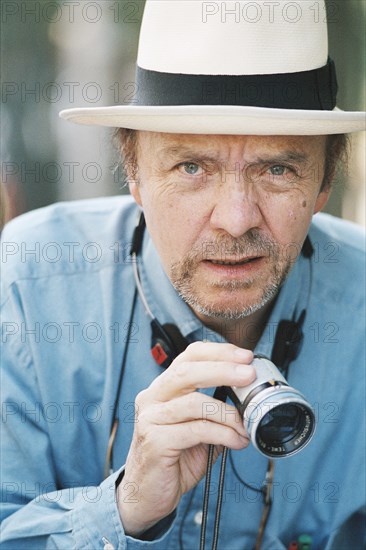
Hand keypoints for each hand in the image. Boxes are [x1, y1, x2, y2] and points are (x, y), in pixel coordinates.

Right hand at [116, 341, 255, 536]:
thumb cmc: (174, 458)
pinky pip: (196, 430)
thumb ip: (216, 412)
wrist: (146, 495)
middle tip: (249, 374)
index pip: (189, 357)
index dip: (218, 352)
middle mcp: (152, 397)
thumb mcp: (198, 428)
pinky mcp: (154, 441)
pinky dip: (222, 434)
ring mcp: (150, 418)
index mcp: (163, 388)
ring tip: (245, 425)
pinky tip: (236, 441)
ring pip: (194, 402)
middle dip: (223, 369)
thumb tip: (249, 399)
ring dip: (228, 412)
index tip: (245, 356)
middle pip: (187, 371)